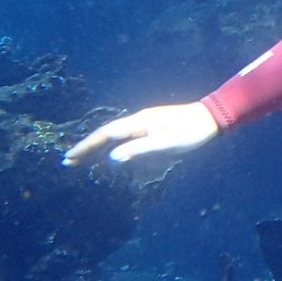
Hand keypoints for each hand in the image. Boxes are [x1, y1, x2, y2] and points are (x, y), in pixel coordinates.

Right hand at [63, 102, 218, 166]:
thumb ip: (139, 150)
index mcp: (139, 122)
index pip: (105, 134)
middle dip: (87, 147)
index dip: (86, 146)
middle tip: (68, 161)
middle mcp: (139, 120)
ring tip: (81, 160)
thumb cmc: (191, 132)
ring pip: (115, 136)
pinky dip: (112, 146)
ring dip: (97, 147)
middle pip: (106, 134)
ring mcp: (145, 124)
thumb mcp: (166, 144)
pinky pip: (126, 138)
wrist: (212, 119)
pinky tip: (109, 154)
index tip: (69, 157)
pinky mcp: (153, 129)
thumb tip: (112, 157)